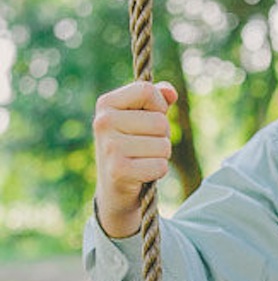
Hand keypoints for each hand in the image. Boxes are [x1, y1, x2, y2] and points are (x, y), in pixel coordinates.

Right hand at [92, 80, 177, 237]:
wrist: (114, 190)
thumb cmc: (132, 148)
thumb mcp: (141, 119)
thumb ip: (157, 100)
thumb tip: (170, 92)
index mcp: (106, 103)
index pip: (147, 91)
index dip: (159, 106)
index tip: (150, 119)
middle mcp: (103, 122)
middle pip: (160, 121)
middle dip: (162, 136)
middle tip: (144, 147)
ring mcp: (109, 146)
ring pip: (163, 145)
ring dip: (161, 156)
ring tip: (142, 160)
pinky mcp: (119, 170)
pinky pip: (160, 165)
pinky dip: (157, 171)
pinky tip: (141, 173)